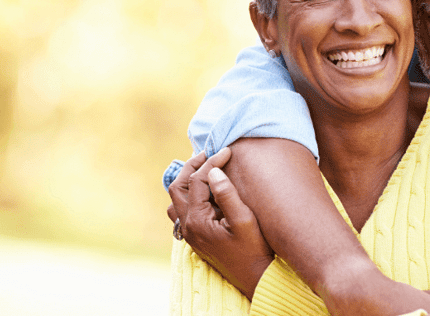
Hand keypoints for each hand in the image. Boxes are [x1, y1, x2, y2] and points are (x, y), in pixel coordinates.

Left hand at [184, 147, 273, 298]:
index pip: (198, 181)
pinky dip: (188, 195)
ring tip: (204, 169)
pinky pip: (180, 210)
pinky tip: (204, 191)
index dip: (212, 162)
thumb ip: (227, 194)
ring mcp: (188, 233)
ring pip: (175, 199)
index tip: (227, 151)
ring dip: (186, 181)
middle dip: (192, 166)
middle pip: (177, 186)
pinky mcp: (194, 237)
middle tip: (209, 154)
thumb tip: (213, 171)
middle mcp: (187, 227)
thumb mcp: (244, 220)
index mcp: (197, 221)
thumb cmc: (253, 249)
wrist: (254, 278)